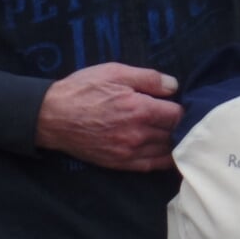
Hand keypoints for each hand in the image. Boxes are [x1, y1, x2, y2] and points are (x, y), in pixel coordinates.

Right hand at [34, 63, 182, 171]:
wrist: (52, 116)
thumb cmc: (84, 89)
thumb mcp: (116, 72)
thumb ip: (149, 78)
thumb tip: (174, 86)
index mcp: (140, 109)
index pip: (178, 115)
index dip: (185, 109)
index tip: (185, 104)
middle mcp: (137, 135)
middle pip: (174, 134)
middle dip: (182, 126)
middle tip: (187, 119)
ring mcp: (128, 152)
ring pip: (166, 152)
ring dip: (176, 144)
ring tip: (180, 135)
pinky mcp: (119, 163)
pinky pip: (150, 166)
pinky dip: (163, 160)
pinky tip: (169, 153)